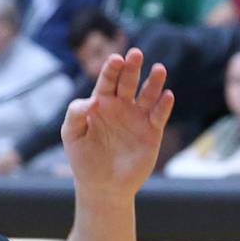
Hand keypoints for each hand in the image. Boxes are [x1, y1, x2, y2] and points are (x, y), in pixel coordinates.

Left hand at [61, 48, 173, 197]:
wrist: (103, 186)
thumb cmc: (83, 159)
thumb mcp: (72, 136)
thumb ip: (76, 114)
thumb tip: (93, 100)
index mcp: (101, 102)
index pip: (107, 80)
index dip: (111, 69)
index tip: (115, 60)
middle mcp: (122, 105)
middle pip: (128, 81)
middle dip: (132, 67)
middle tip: (135, 54)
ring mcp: (138, 116)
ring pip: (148, 93)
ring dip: (154, 81)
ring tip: (159, 69)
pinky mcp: (152, 131)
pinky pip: (159, 114)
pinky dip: (164, 105)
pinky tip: (167, 95)